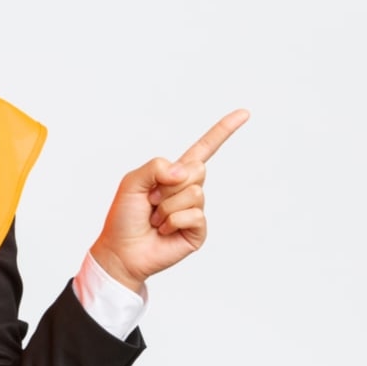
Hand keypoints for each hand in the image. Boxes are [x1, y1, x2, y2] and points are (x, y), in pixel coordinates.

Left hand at [90, 109, 249, 292]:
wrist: (122, 252)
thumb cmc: (124, 218)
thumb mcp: (132, 181)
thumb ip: (155, 167)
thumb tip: (185, 172)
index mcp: (176, 174)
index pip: (204, 148)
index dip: (224, 131)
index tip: (244, 113)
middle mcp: (189, 190)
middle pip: (197, 170)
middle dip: (169, 184)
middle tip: (152, 201)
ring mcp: (196, 210)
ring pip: (194, 193)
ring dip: (167, 206)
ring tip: (155, 219)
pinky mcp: (198, 230)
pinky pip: (194, 215)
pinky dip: (173, 221)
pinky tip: (164, 230)